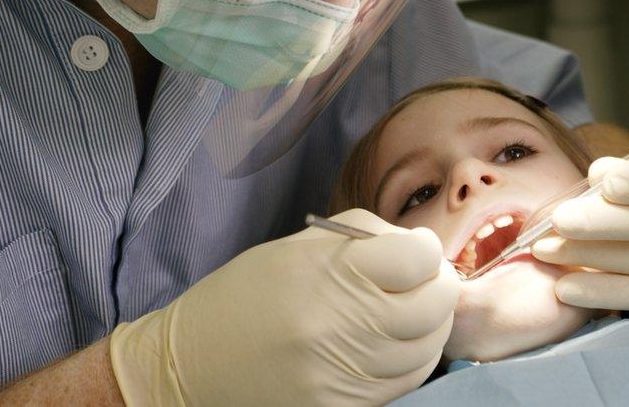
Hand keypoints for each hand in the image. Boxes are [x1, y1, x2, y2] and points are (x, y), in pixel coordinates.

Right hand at [110, 209, 458, 405]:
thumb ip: (365, 239)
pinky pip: (405, 383)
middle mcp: (341, 324)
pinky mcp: (342, 405)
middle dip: (440, 285)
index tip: (418, 251)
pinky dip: (413, 359)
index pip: (418, 257)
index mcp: (329, 273)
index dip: (425, 250)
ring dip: (432, 325)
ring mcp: (344, 371)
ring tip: (414, 311)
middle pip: (434, 304)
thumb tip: (421, 248)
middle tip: (428, 280)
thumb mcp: (298, 247)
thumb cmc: (244, 296)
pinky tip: (397, 343)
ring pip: (427, 348)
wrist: (188, 367)